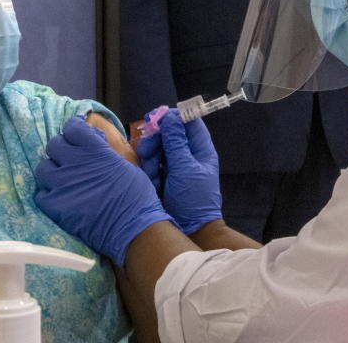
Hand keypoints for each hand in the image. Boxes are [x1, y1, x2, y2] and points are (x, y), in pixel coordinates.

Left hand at [34, 116, 174, 265]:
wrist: (132, 228)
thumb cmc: (136, 195)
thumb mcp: (124, 163)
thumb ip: (104, 151)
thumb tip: (95, 143)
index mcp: (94, 149)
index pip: (72, 127)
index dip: (73, 129)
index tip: (76, 133)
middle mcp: (74, 162)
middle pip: (53, 145)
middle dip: (61, 149)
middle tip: (69, 157)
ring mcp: (62, 184)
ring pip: (42, 168)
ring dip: (52, 171)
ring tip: (61, 179)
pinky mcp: (55, 206)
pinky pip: (40, 194)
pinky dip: (48, 195)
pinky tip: (59, 198)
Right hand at [141, 110, 221, 234]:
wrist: (190, 230)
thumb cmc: (192, 200)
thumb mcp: (184, 169)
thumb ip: (176, 143)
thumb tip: (172, 118)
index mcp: (201, 150)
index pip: (190, 123)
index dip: (174, 118)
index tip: (157, 119)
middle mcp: (189, 154)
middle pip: (170, 134)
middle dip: (156, 141)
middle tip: (146, 150)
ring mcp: (176, 165)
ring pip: (158, 149)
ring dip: (151, 158)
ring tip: (152, 174)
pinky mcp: (165, 176)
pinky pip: (154, 164)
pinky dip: (150, 171)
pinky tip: (153, 182)